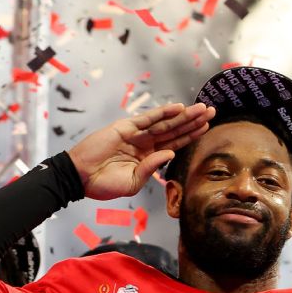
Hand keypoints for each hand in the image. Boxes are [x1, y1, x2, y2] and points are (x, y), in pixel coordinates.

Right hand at [67, 103, 214, 200]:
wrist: (79, 178)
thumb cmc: (104, 184)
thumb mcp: (133, 182)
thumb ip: (151, 168)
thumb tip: (170, 153)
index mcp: (148, 156)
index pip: (175, 143)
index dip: (191, 135)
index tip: (207, 127)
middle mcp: (145, 143)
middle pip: (174, 129)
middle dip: (193, 121)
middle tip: (212, 111)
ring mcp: (136, 134)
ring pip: (165, 122)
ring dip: (184, 115)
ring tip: (202, 109)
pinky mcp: (125, 127)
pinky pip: (148, 118)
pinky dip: (163, 112)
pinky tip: (179, 108)